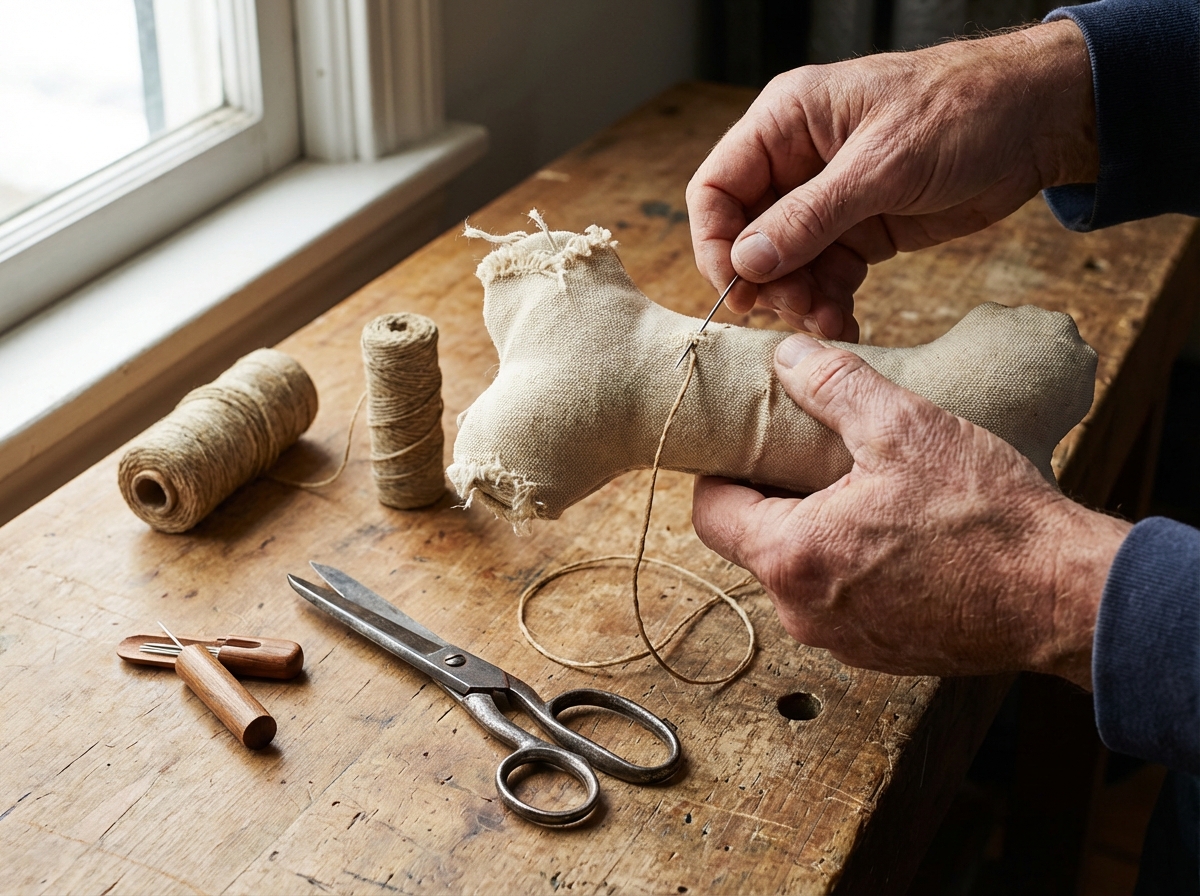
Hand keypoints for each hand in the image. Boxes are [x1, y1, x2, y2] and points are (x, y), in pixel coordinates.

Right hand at [686, 20, 1095, 339]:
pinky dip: (830, 303)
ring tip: (831, 324)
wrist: (1039, 120)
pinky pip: (825, 275)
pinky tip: (847, 324)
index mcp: (786, 122)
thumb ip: (810, 216)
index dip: (715, 243)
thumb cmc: (964, 110)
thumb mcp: (883, 164)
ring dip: (801, 300)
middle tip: (798, 311)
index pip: (717, 188)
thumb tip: (746, 262)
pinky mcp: (860, 230)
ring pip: (786, 264)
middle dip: (768, 280)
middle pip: (747, 235)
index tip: (738, 291)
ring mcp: (828, 199)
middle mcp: (797, 161)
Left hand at [691, 334, 1128, 688]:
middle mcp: (803, 613)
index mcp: (791, 558)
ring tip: (861, 492)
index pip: (710, 513)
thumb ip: (834, 386)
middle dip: (774, 498)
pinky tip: (897, 535)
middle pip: (754, 543)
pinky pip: (843, 602)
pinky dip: (855, 568)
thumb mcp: (905, 428)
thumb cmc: (985, 516)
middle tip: (810, 457)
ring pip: (801, 574)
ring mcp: (842, 642)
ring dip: (817, 533)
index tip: (745, 446)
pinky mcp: (883, 654)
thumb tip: (788, 357)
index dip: (721, 472)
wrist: (1064, 596)